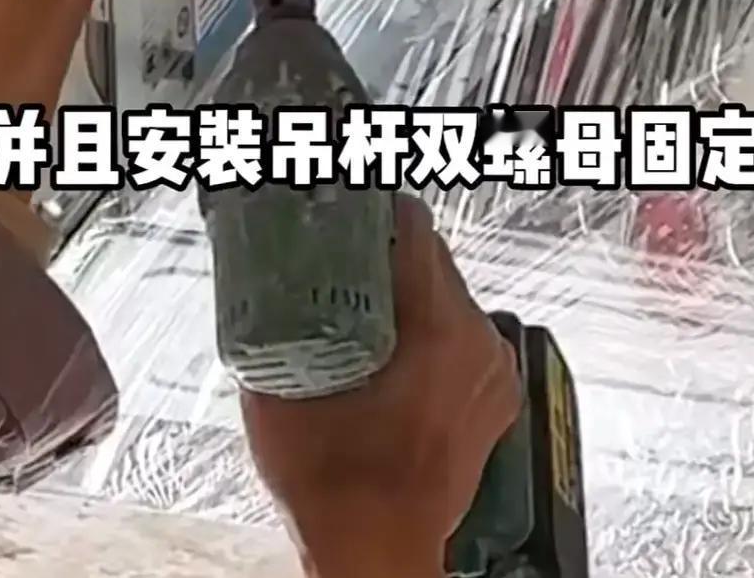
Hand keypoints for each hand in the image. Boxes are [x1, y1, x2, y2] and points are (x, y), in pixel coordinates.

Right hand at [241, 197, 521, 577]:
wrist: (377, 553)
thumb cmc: (334, 483)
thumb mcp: (280, 392)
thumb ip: (271, 329)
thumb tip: (254, 284)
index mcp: (436, 326)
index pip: (416, 227)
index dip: (376, 211)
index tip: (345, 211)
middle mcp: (477, 338)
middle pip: (434, 259)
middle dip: (387, 255)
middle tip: (340, 261)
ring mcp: (494, 368)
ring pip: (451, 296)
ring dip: (411, 295)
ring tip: (363, 308)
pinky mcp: (499, 396)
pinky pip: (466, 337)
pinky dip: (434, 333)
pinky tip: (393, 350)